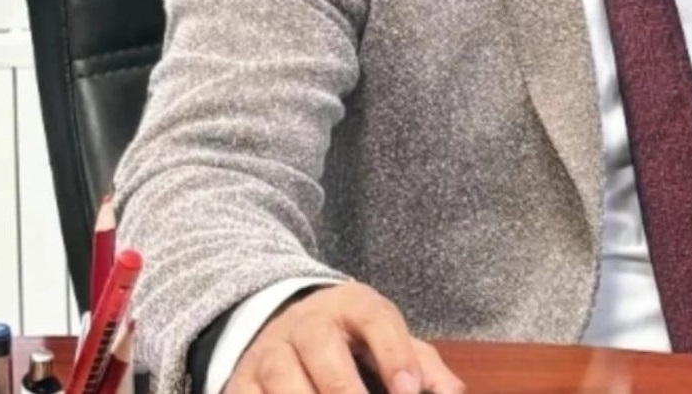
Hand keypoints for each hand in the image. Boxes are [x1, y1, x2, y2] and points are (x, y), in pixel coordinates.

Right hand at [225, 281, 464, 393]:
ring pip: (286, 385)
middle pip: (325, 354)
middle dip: (346, 392)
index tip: (408, 390)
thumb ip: (421, 364)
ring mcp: (269, 354)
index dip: (394, 354)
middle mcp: (306, 324)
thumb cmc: (348, 340)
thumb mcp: (384, 337)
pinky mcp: (239, 384)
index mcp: (350, 306)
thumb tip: (452, 392)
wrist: (279, 322)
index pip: (375, 320)